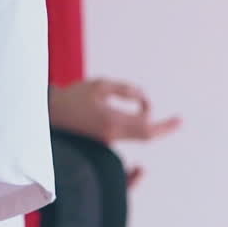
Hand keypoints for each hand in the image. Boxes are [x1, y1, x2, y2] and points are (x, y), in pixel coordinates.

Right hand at [48, 79, 181, 145]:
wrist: (48, 114)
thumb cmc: (73, 97)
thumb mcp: (101, 85)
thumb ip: (126, 90)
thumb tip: (146, 101)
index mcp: (112, 122)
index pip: (147, 128)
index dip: (166, 125)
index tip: (179, 120)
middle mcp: (111, 135)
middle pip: (146, 136)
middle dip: (162, 128)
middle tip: (177, 121)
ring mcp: (107, 141)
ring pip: (138, 136)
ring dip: (148, 125)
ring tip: (155, 115)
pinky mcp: (103, 142)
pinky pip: (128, 137)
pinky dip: (138, 128)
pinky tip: (140, 117)